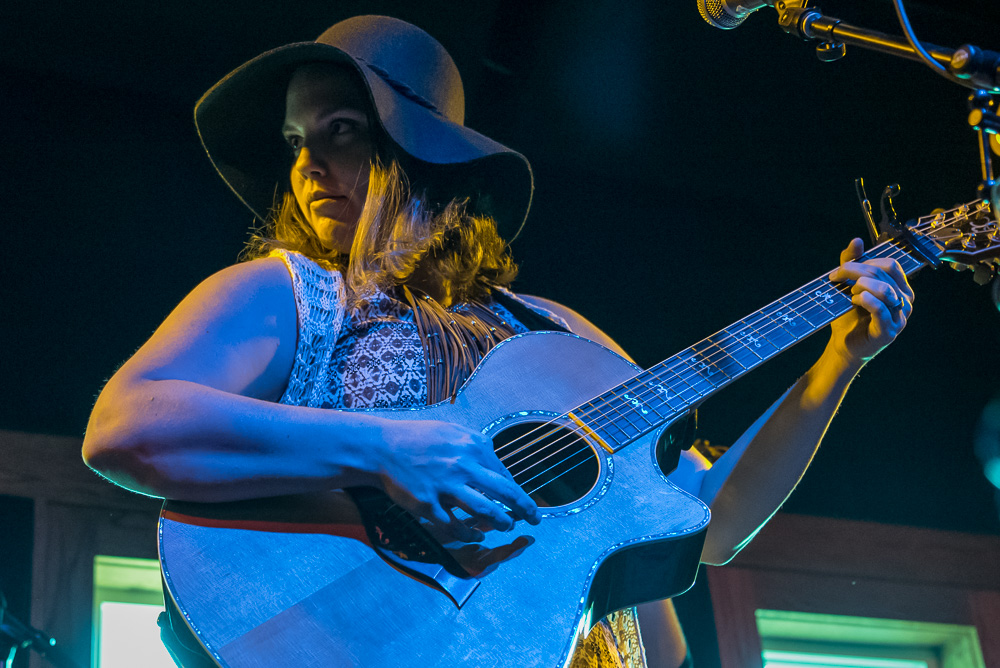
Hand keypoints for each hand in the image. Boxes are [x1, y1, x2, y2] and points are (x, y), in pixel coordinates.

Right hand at [375, 419, 540, 542]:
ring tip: (507, 527)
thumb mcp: (452, 431)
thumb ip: (475, 444)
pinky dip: (470, 534)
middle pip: (504, 493)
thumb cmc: (417, 438)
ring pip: (485, 511)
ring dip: (501, 522)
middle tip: (535, 519)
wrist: (381, 447)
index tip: (523, 502)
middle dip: (525, 508)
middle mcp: (463, 466)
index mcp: (472, 446)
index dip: (517, 491)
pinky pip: (455, 526)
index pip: (504, 474)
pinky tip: (477, 536)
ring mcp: (446, 486)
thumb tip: (494, 459)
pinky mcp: (428, 504)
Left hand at [826, 238, 913, 366]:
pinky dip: (866, 300)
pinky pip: (881, 309)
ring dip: (862, 285)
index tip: (840, 269)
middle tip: (836, 277)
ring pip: (885, 289)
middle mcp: (905, 301)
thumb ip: (852, 263)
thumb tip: (857, 240)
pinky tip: (854, 300)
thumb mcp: (848, 286)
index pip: (890, 264)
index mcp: (900, 288)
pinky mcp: (888, 331)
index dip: (865, 262)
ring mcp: (899, 317)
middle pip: (884, 274)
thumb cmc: (849, 315)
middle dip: (856, 271)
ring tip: (849, 292)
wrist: (844, 345)